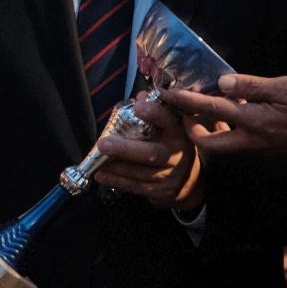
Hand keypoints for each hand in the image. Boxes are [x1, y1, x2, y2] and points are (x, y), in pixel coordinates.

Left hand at [94, 93, 203, 209]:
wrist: (188, 181)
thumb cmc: (172, 145)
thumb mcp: (171, 127)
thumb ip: (156, 112)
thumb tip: (141, 96)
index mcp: (179, 133)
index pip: (169, 121)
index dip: (155, 114)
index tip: (138, 107)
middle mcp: (176, 154)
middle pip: (151, 153)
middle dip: (126, 149)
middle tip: (104, 144)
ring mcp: (168, 175)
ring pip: (140, 172)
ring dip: (116, 167)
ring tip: (98, 160)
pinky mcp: (159, 191)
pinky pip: (135, 186)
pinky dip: (117, 181)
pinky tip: (101, 175)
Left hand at [161, 74, 286, 159]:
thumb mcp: (284, 87)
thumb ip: (251, 87)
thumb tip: (222, 83)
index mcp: (253, 123)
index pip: (210, 110)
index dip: (186, 101)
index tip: (167, 94)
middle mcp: (252, 141)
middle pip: (210, 143)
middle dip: (192, 130)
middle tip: (185, 111)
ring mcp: (261, 148)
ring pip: (225, 145)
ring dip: (210, 130)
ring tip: (205, 109)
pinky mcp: (270, 149)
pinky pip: (240, 143)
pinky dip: (229, 130)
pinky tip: (234, 113)